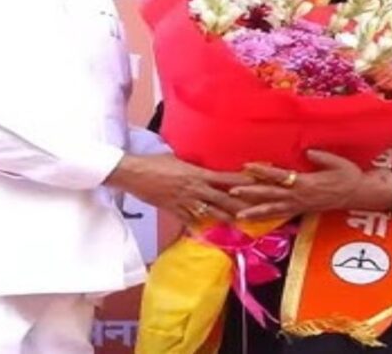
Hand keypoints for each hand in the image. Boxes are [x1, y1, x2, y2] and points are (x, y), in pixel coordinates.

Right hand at [104, 153, 252, 223]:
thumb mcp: (178, 160)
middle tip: (257, 212)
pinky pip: (191, 221)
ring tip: (240, 224)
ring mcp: (186, 202)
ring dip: (226, 219)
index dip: (242, 182)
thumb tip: (201, 169)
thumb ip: (193, 167)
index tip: (256, 182)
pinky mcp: (175, 211)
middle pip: (224, 200)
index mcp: (198, 174)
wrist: (134, 174)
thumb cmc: (154, 162)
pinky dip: (200, 226)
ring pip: (211, 214)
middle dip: (241, 206)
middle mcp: (195, 190)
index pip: (226, 179)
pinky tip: (209, 231)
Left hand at [231, 150, 362, 220]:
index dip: (263, 171)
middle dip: (250, 193)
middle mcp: (300, 196)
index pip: (279, 176)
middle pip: (270, 195)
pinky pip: (281, 215)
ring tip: (237, 214)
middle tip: (232, 190)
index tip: (247, 166)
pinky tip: (255, 220)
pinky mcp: (301, 211)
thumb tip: (307, 151)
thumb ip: (321, 157)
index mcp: (306, 182)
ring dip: (254, 212)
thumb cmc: (349, 176)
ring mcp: (300, 206)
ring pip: (273, 210)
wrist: (359, 194)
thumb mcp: (338, 163)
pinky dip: (266, 218)